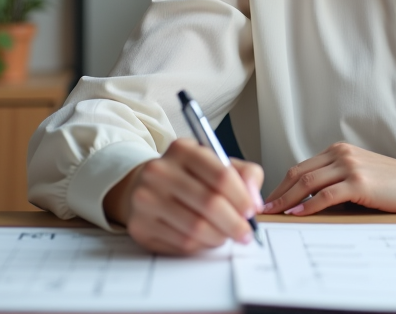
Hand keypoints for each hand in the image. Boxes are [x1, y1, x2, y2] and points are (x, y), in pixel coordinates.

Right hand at [103, 138, 262, 255]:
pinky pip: (181, 243)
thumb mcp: (215, 164)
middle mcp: (159, 171)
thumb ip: (244, 174)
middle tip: (245, 233)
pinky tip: (206, 239)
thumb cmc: (188, 177)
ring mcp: (145, 199)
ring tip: (225, 236)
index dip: (242, 197)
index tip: (252, 211)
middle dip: (234, 223)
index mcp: (182, 149)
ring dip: (219, 237)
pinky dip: (201, 246)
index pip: (221, 175)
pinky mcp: (140, 226)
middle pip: (209, 203)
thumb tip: (255, 200)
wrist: (144, 186)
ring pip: (195, 228)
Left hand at [261, 142, 395, 215]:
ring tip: (274, 213)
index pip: (301, 167)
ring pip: (307, 183)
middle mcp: (341, 154)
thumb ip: (335, 181)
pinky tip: (297, 214)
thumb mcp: (360, 175)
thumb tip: (306, 201)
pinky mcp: (359, 181)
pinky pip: (325, 195)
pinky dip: (307, 206)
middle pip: (298, 173)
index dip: (281, 185)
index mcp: (339, 151)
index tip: (269, 200)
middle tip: (263, 209)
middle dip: (277, 193)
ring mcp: (350, 166)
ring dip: (286, 200)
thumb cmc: (394, 184)